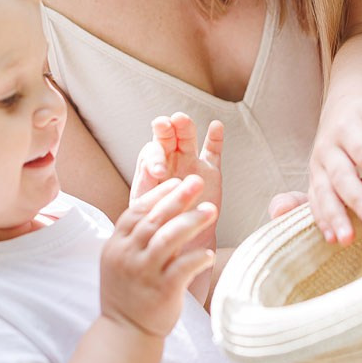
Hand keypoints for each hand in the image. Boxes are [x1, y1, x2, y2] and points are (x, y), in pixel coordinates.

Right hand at [100, 174, 215, 338]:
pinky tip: (210, 253)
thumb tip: (162, 204)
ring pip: (168, 239)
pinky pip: (182, 268)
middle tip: (198, 182)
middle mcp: (127, 256)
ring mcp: (143, 274)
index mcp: (116, 245)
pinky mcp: (161, 292)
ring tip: (211, 210)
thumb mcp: (122, 259)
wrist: (125, 334)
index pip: (136, 211)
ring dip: (191, 221)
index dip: (158, 194)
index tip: (177, 181)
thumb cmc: (130, 292)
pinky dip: (197, 257)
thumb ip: (137, 236)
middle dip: (178, 198)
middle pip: (154, 219)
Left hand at [131, 114, 222, 254]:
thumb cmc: (158, 226)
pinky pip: (213, 151)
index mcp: (152, 167)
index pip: (152, 153)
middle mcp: (171, 160)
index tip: (159, 172)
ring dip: (185, 126)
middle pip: (168, 137)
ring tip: (181, 119)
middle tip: (164, 124)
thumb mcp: (145, 209)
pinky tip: (216, 126)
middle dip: (166, 129)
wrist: (182, 243)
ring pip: (188, 138)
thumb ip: (146, 188)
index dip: (155, 158)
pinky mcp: (210, 170)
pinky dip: (216, 137)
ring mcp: (191, 162)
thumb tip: (149, 170)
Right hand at [309, 95, 361, 243]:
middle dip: (358, 202)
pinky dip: (321, 220)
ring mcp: (317, 165)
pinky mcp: (313, 179)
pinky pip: (314, 201)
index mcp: (346, 128)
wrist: (342, 107)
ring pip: (324, 193)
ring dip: (335, 217)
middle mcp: (327, 148)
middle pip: (342, 177)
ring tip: (348, 239)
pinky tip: (332, 239)